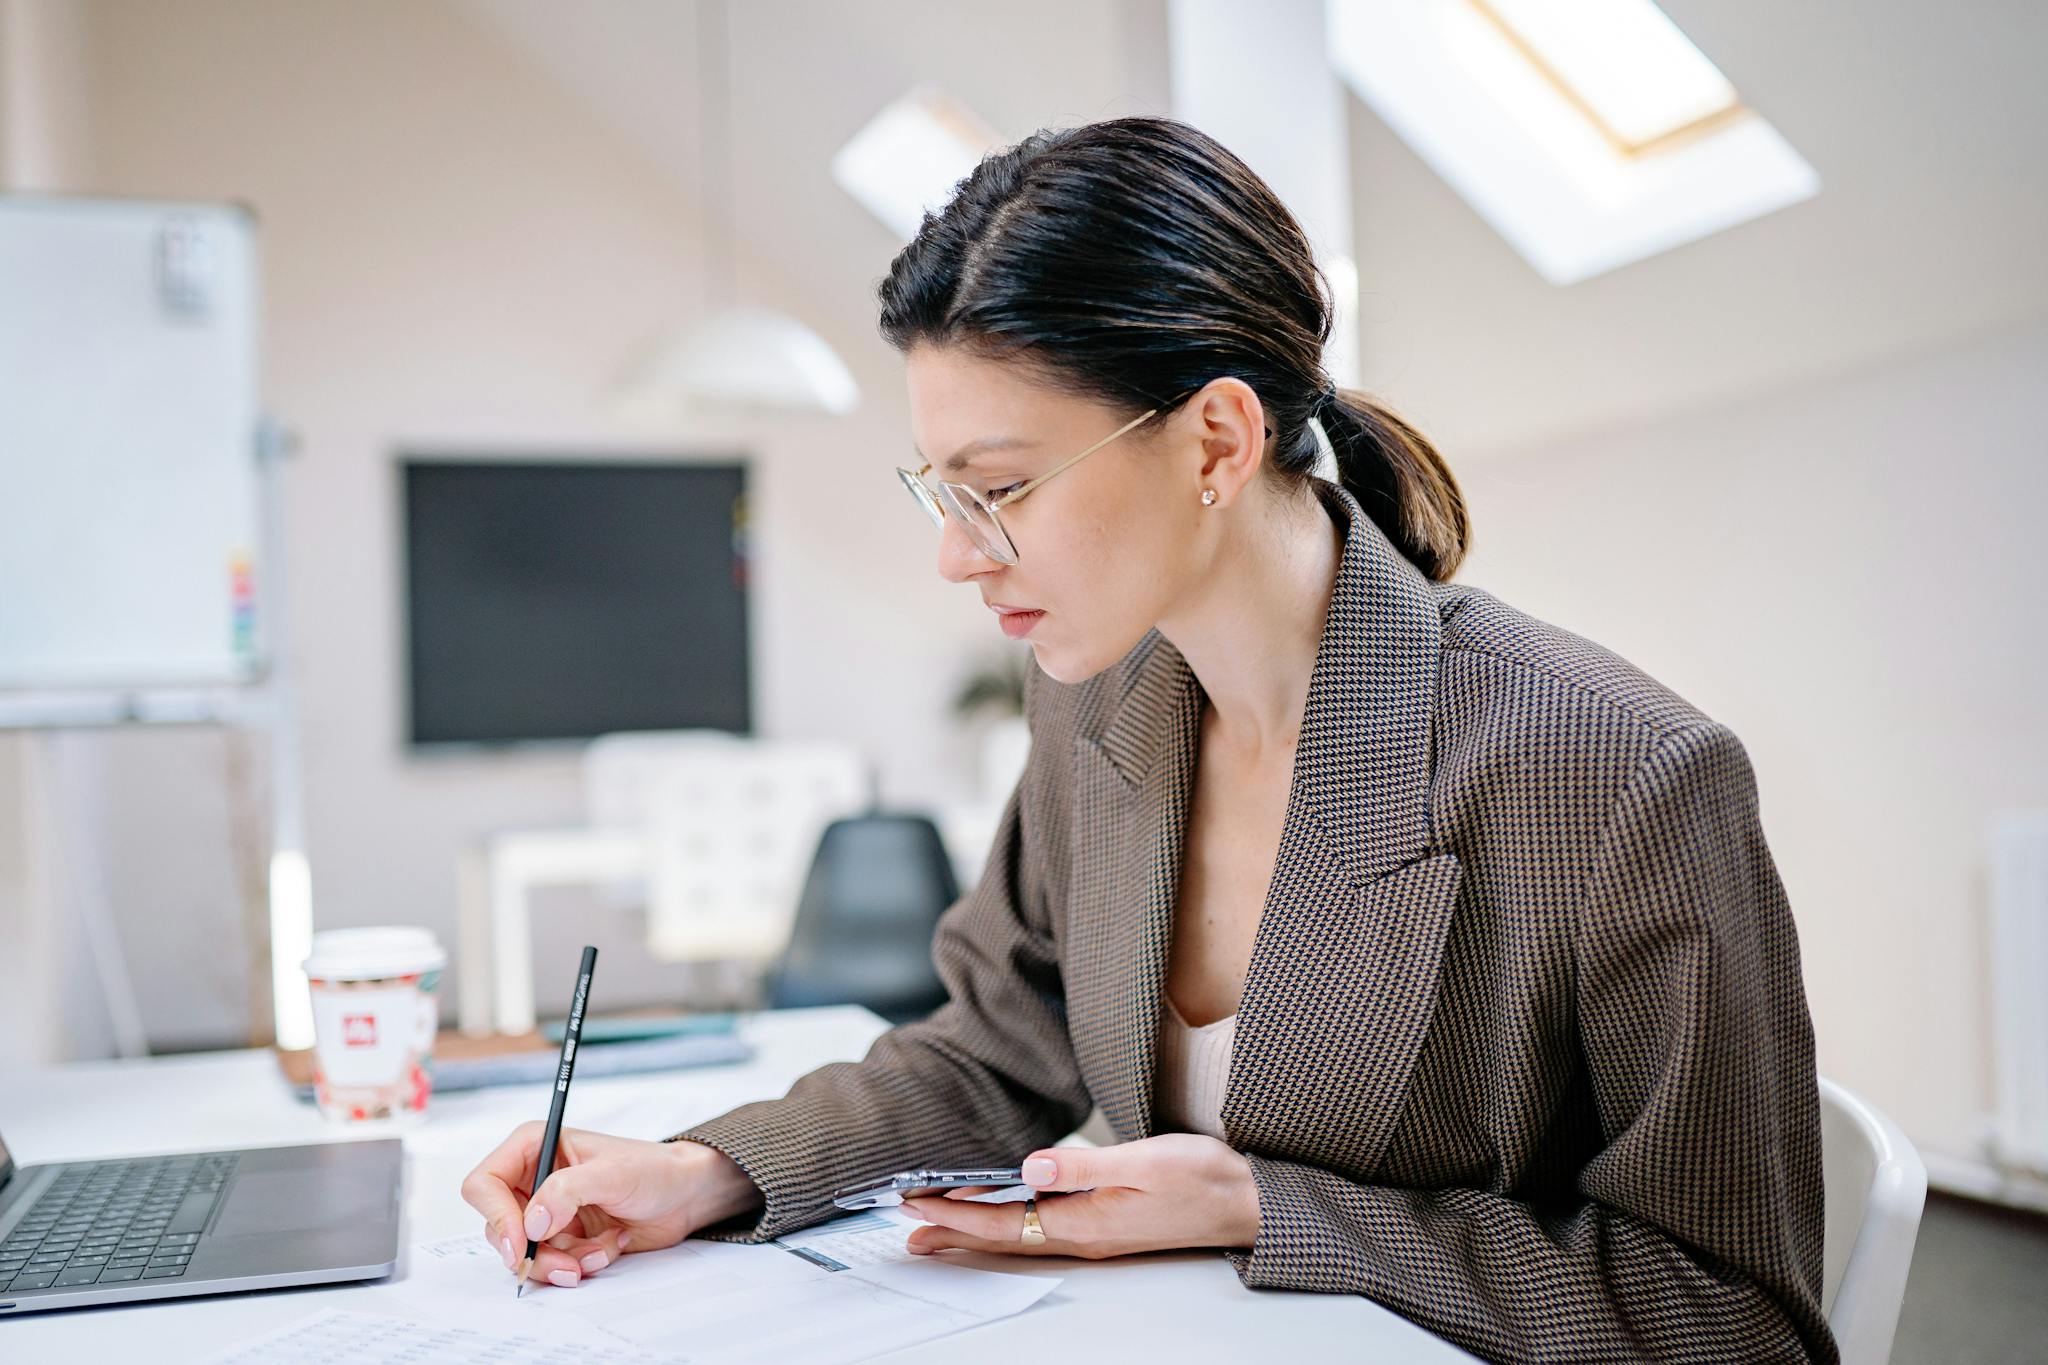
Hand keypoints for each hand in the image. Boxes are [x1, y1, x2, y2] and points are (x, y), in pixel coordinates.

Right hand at [459, 1123, 761, 1287]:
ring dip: (563, 1261)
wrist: (684, 1196)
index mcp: (534, 1146)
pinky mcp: (562, 1237)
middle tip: (570, 1265)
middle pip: (501, 1228)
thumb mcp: (612, 1174)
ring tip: (602, 1252)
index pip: (485, 1184)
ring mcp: (546, 1211)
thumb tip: (532, 1221)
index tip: (522, 1245)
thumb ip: (567, 1192)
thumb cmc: (653, 1169)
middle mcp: (533, 1178)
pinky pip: (551, 1264)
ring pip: (525, 1253)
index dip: (496, 1217)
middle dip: (537, 1252)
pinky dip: (579, 1264)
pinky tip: (609, 1248)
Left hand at [900, 1134, 1259, 1259]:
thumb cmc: (1204, 1177)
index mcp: (1085, 1223)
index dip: (955, 1213)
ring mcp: (1093, 1234)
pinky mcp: (1104, 1225)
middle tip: (904, 1225)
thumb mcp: (1145, 1161)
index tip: (915, 1202)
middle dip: (950, 1229)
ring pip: (1017, 1236)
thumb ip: (1084, 1165)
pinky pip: (1038, 1229)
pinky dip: (1005, 1222)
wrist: (1247, 1201)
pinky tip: (998, 1212)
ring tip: (933, 1230)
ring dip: (972, 1230)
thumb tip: (1030, 1166)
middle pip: (1001, 1237)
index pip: (1003, 1221)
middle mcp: (1082, 1236)